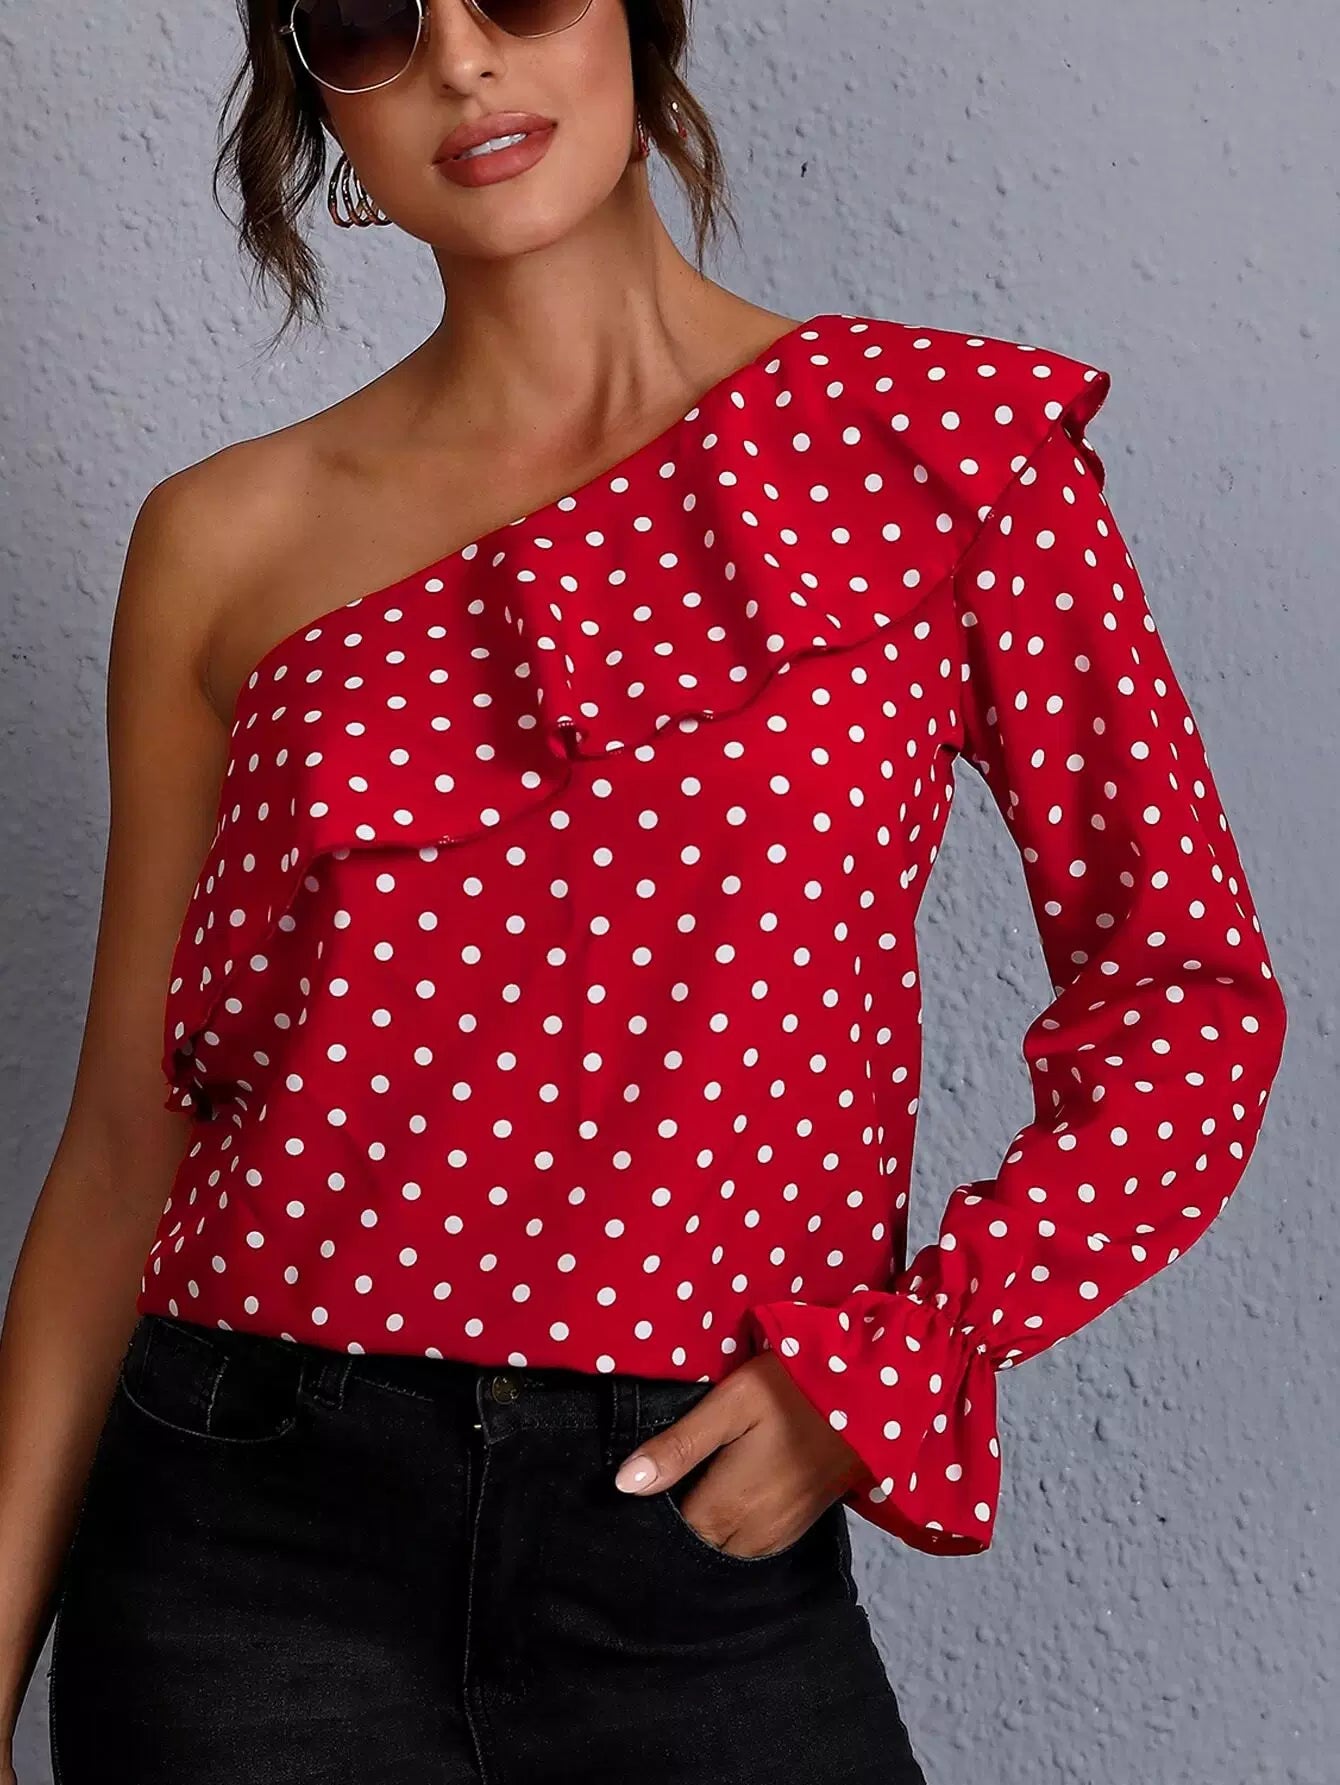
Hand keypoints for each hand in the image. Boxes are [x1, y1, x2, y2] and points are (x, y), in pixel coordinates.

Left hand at [613, 1353, 875, 1558]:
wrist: (873, 1395)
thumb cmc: (794, 1389)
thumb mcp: (732, 1404)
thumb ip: (679, 1447)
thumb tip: (623, 1485)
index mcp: (728, 1507)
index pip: (671, 1534)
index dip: (648, 1516)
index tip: (628, 1496)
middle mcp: (752, 1535)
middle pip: (698, 1547)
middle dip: (676, 1528)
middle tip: (655, 1491)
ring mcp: (780, 1534)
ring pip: (725, 1550)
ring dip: (705, 1531)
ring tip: (686, 1493)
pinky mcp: (799, 1525)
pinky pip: (752, 1544)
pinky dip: (732, 1531)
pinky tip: (722, 1500)